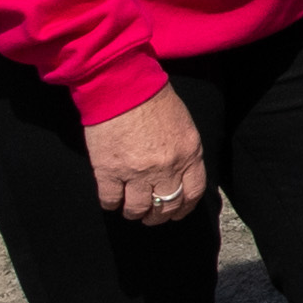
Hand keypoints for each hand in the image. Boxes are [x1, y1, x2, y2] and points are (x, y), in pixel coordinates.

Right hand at [83, 90, 209, 224]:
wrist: (123, 86)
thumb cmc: (154, 100)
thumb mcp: (183, 125)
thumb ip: (184, 152)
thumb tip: (179, 175)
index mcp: (189, 154)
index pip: (193, 193)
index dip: (184, 208)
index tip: (176, 212)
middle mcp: (167, 167)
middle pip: (166, 205)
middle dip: (159, 216)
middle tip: (150, 216)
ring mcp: (137, 171)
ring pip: (138, 209)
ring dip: (135, 213)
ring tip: (131, 210)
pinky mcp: (109, 170)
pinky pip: (111, 200)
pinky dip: (112, 204)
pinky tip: (112, 199)